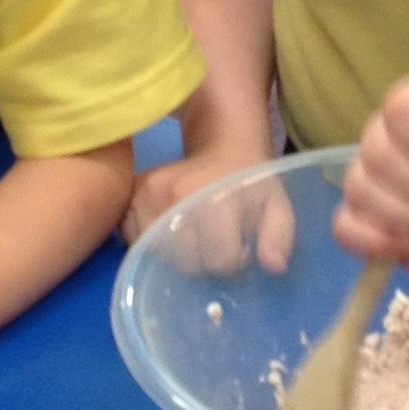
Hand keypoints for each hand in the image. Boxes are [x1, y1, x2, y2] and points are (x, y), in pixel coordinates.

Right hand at [124, 143, 293, 274]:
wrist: (223, 143)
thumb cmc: (251, 181)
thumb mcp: (276, 205)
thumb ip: (279, 236)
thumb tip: (273, 266)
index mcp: (214, 196)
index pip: (218, 259)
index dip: (232, 261)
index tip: (239, 248)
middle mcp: (174, 194)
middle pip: (184, 261)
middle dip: (203, 262)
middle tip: (215, 242)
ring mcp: (146, 194)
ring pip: (157, 253)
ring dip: (176, 255)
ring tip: (194, 236)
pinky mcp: (130, 194)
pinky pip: (134, 239)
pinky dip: (149, 243)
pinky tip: (169, 231)